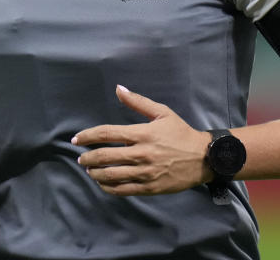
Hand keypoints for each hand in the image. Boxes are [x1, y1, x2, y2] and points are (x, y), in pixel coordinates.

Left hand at [73, 85, 212, 195]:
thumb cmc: (181, 133)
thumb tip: (118, 88)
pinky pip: (121, 190)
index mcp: (142, 133)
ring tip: (89, 170)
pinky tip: (102, 183)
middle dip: (87, 158)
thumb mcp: (162, 112)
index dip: (88, 136)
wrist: (203, 158)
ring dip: (95, 173)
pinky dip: (107, 187)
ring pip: (110, 175)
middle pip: (104, 156)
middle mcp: (141, 154)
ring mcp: (144, 173)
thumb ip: (138, 102)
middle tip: (81, 158)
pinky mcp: (148, 188)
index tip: (76, 139)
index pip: (107, 133)